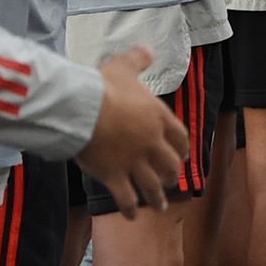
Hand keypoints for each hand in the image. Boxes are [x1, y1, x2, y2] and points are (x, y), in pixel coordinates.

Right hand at [76, 47, 186, 218]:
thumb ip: (138, 59)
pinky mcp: (114, 176)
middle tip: (171, 181)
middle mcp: (151, 143)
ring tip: (158, 206)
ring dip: (156, 197)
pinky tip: (131, 216)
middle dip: (172, 175)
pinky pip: (126, 198)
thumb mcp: (124, 67)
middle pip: (169, 165)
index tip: (183, 156)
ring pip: (152, 186)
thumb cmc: (103, 87)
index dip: (182, 148)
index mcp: (157, 118)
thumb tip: (148, 49)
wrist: (83, 109)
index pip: (179, 137)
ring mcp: (134, 162)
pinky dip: (129, 209)